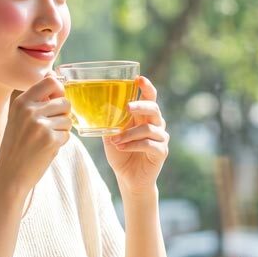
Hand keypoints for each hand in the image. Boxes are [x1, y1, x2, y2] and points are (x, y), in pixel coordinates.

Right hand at [0, 75, 71, 195]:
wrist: (10, 174)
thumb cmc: (16, 146)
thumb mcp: (19, 117)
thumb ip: (36, 99)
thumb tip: (54, 76)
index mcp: (21, 102)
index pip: (50, 82)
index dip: (59, 91)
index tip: (55, 101)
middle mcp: (30, 111)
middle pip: (64, 102)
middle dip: (62, 115)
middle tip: (49, 127)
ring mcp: (40, 125)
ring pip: (68, 119)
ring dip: (62, 130)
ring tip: (45, 139)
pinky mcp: (50, 140)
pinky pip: (68, 134)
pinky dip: (61, 142)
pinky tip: (46, 148)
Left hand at [104, 76, 169, 193]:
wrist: (128, 178)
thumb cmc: (120, 154)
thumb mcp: (111, 136)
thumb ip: (109, 122)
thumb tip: (95, 108)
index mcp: (144, 117)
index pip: (150, 98)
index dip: (146, 87)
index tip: (138, 78)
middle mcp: (155, 125)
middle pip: (154, 108)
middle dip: (141, 106)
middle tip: (128, 107)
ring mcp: (161, 138)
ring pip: (149, 129)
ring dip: (129, 134)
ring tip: (115, 141)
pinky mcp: (161, 152)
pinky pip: (149, 144)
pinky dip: (133, 145)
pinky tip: (121, 148)